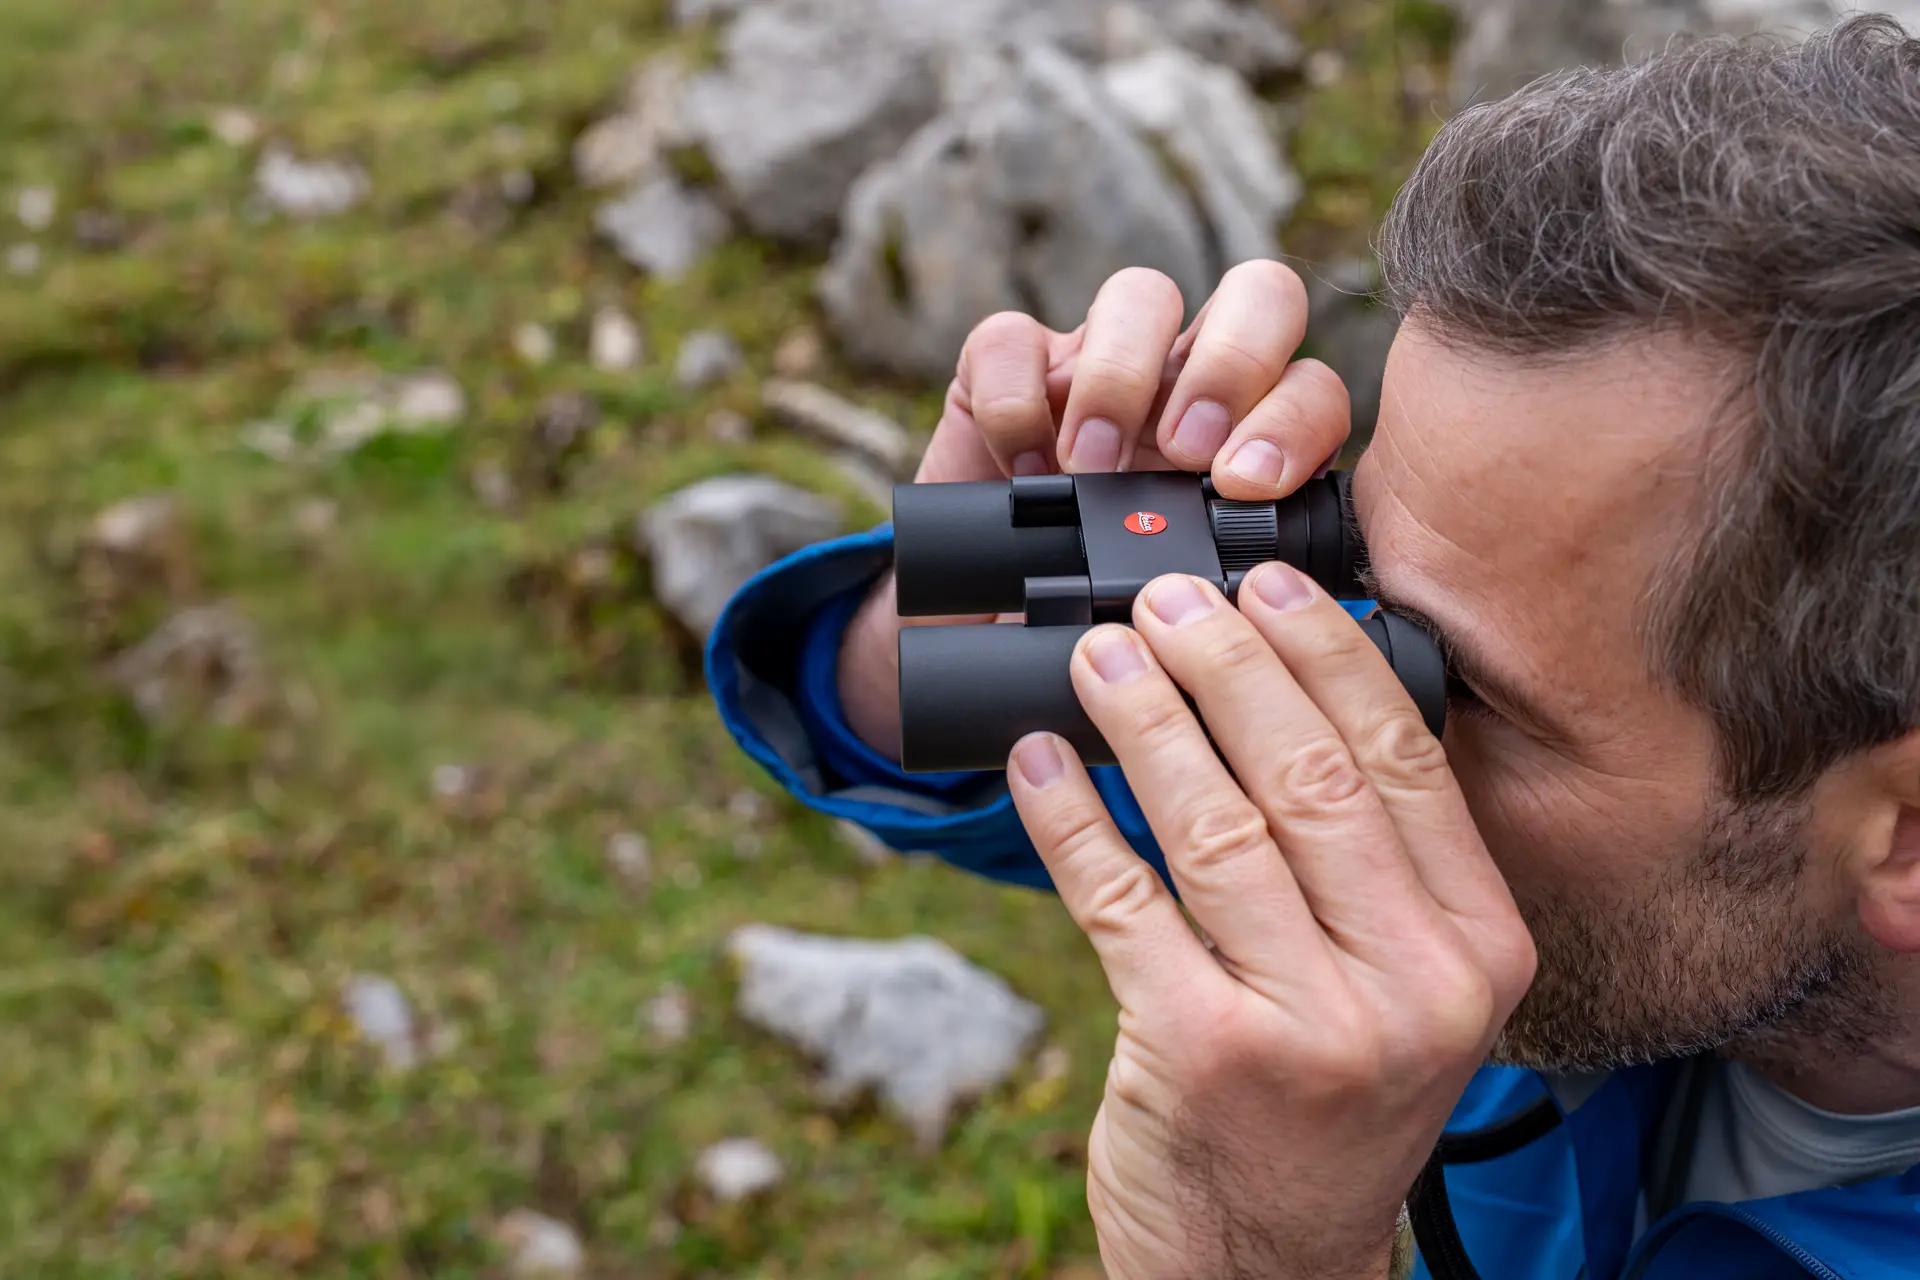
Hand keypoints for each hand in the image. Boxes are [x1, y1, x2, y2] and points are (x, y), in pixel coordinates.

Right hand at [840, 263, 1352, 759]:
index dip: (1293, 421)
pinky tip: (1022, 467)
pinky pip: (1012, 338)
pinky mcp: (1007, 366)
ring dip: (1122, 377)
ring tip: (1092, 467)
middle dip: (1231, 363)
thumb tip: (1282, 604)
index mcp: (1253, 437)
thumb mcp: (1185, 608)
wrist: (986, 630)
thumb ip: (1239, 584)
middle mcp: (1190, 382)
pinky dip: (1016, 401)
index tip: (1243, 489)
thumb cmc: (1105, 618)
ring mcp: (1101, 362)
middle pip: (1259, 297)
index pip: (1313, 385)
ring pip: (1142, 295)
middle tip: (1185, 451)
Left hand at [1007, 567, 1536, 1279]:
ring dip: (1143, 720)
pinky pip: (1120, 896)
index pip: (1403, 759)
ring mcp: (1310, 1024)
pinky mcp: (1200, 1052)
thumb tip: (1293, 690)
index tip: (1267, 582)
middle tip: (1164, 603)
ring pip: (1214, 822)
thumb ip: (1374, 869)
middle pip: (1308, 773)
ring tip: (1101, 659)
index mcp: (1478, 948)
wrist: (1268, 1265)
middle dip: (1226, 663)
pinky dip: (1071, 815)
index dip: (1324, 652)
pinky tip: (1040, 761)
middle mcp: (1413, 985)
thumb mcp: (1400, 992)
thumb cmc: (1327, 1103)